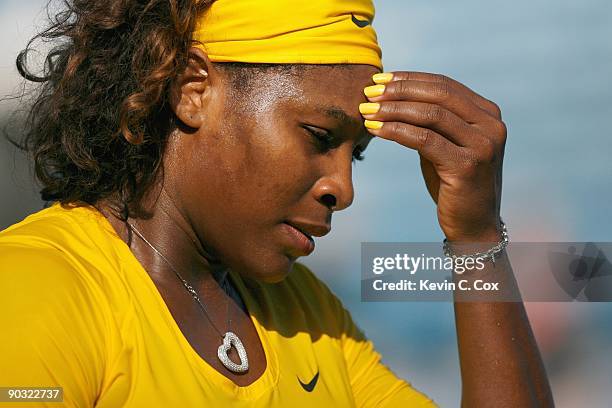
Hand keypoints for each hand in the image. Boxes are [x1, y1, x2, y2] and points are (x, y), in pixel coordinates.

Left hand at [360, 72, 505, 240]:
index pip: (444, 85)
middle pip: (438, 94)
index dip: (409, 79)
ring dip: (393, 110)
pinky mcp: (467, 165)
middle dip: (399, 90)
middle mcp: (491, 125)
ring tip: (366, 110)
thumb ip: (431, 121)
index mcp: (488, 114)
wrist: (473, 225)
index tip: (379, 79)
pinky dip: (396, 131)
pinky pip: (424, 140)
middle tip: (369, 92)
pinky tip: (376, 130)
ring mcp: (483, 145)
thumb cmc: (453, 184)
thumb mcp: (445, 145)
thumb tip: (393, 95)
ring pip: (431, 115)